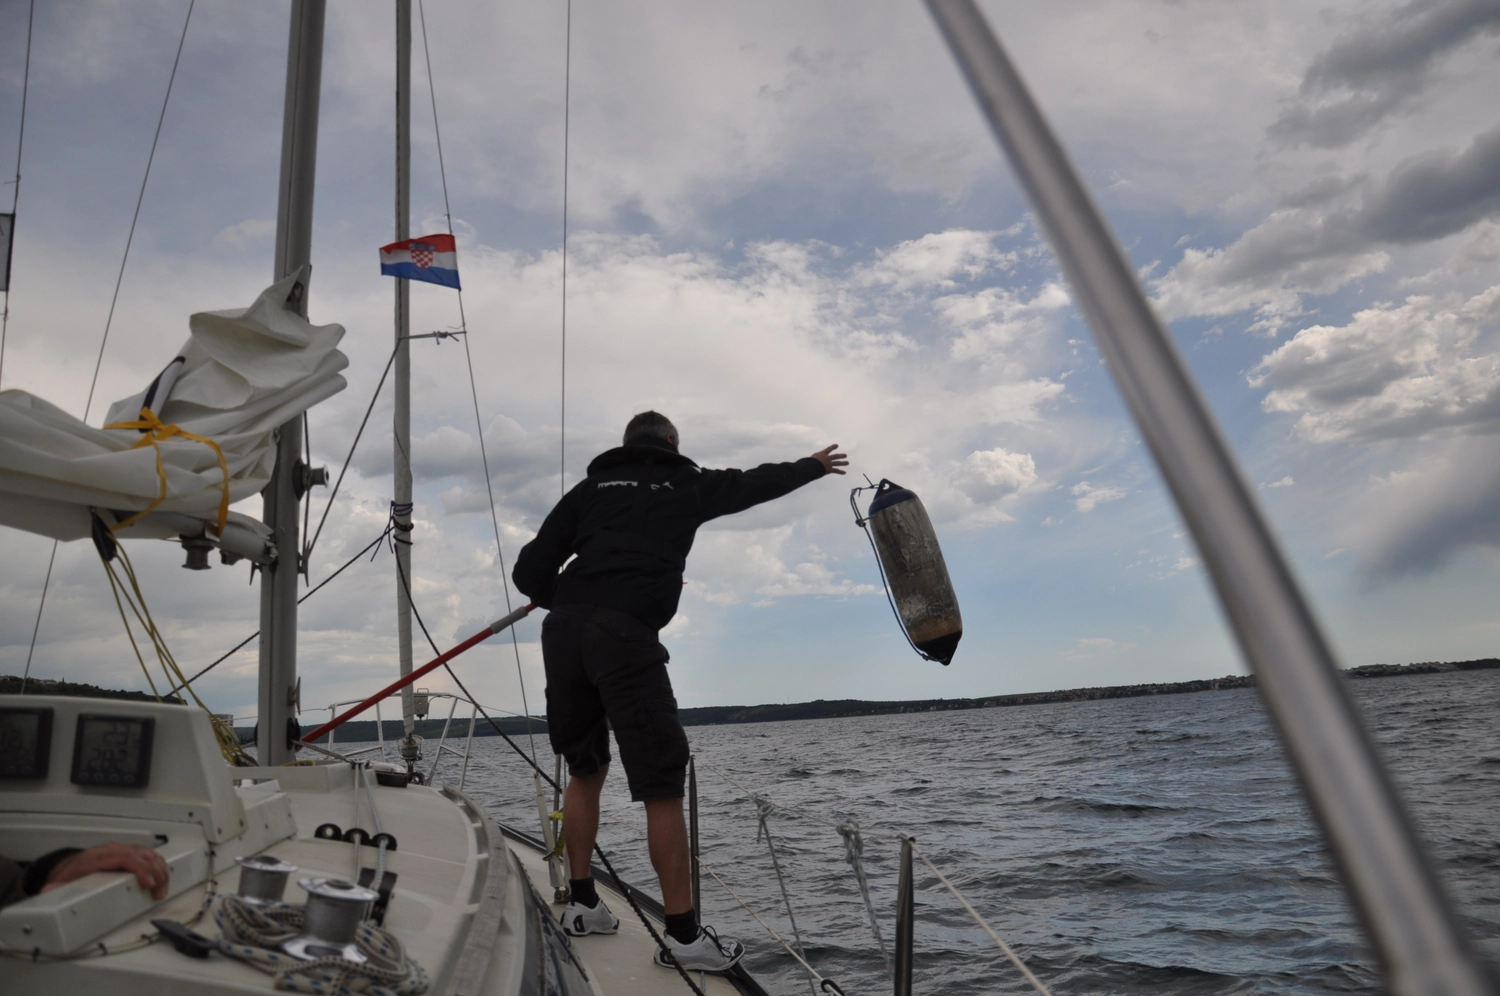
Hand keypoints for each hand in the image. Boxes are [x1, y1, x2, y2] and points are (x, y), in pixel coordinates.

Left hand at [43, 842, 168, 899]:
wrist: (69, 866)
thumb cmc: (70, 874)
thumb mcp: (61, 882)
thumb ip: (55, 888)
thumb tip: (50, 890)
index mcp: (98, 858)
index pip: (124, 858)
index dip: (140, 869)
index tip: (148, 883)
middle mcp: (112, 850)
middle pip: (142, 855)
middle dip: (155, 873)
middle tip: (158, 892)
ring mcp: (122, 849)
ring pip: (149, 853)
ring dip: (160, 870)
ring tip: (162, 888)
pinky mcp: (129, 852)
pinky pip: (149, 855)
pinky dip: (159, 866)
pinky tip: (162, 878)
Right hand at [812, 444, 847, 475]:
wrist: (812, 466)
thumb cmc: (810, 462)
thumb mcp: (813, 457)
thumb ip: (816, 457)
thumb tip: (815, 458)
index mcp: (823, 454)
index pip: (829, 449)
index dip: (833, 447)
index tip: (837, 445)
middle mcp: (827, 458)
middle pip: (836, 456)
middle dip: (841, 456)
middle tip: (845, 455)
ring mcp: (829, 464)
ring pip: (838, 463)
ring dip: (843, 463)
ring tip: (847, 463)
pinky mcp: (829, 469)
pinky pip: (836, 471)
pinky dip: (840, 472)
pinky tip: (844, 472)